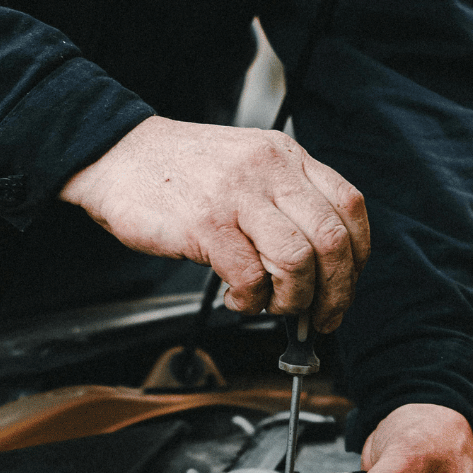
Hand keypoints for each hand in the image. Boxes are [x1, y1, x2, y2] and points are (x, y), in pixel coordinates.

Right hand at [59, 116, 368, 330]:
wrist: (117, 155)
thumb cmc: (178, 173)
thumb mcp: (245, 168)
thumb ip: (282, 202)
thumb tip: (315, 265)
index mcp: (285, 157)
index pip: (349, 207)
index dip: (355, 259)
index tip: (343, 287)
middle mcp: (269, 171)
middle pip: (332, 240)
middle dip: (333, 292)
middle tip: (317, 317)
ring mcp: (238, 196)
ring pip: (297, 261)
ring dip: (291, 299)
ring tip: (269, 305)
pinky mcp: (205, 224)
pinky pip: (249, 277)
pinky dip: (249, 300)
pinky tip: (235, 297)